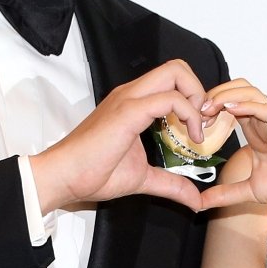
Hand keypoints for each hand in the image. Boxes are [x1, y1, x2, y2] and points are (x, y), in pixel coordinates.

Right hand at [30, 60, 211, 212]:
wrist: (64, 177)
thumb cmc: (92, 173)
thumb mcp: (143, 178)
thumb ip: (170, 184)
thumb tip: (195, 200)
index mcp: (133, 102)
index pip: (172, 80)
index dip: (194, 99)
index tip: (200, 129)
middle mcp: (132, 93)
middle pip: (177, 67)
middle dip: (199, 90)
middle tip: (202, 123)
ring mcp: (129, 99)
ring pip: (176, 73)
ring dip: (196, 98)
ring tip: (197, 130)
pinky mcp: (128, 112)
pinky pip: (170, 99)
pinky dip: (189, 114)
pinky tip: (190, 138)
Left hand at [197, 83, 266, 218]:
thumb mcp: (250, 192)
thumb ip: (226, 195)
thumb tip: (200, 203)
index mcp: (256, 134)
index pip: (230, 105)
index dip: (210, 106)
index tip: (192, 120)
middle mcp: (264, 125)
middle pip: (239, 89)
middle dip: (215, 93)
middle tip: (197, 111)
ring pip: (252, 92)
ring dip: (227, 95)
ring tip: (208, 109)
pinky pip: (266, 109)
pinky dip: (246, 105)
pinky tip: (229, 110)